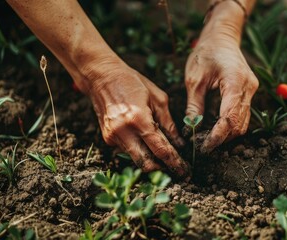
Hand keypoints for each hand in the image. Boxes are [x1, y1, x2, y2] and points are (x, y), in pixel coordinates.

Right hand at [87, 61, 189, 178]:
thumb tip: (179, 144)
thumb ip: (169, 124)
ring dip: (151, 160)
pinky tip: (145, 141)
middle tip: (176, 170)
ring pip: (136, 159)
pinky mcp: (107, 138)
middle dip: (162, 170)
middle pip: (146, 164)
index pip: (160, 150)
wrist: (101, 77)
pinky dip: (139, 150)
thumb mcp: (158, 99)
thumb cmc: (133, 83)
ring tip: (164, 156)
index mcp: (139, 120)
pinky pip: (127, 150)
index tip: (185, 171)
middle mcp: (124, 132)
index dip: (175, 163)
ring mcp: (113, 137)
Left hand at [185, 36, 258, 153]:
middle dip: (222, 139)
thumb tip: (191, 129)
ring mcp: (252, 91)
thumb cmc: (206, 53)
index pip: (229, 118)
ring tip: (207, 139)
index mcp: (235, 82)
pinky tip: (216, 129)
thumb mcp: (194, 79)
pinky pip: (243, 115)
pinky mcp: (249, 92)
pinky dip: (230, 125)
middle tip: (203, 146)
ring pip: (243, 123)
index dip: (217, 136)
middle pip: (239, 124)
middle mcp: (248, 88)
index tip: (204, 147)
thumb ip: (194, 105)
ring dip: (227, 134)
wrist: (222, 37)